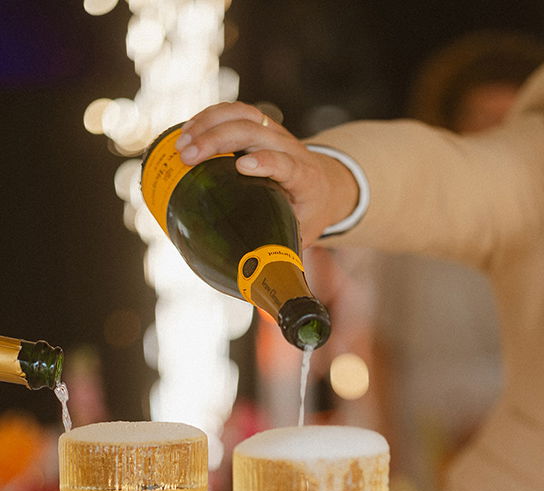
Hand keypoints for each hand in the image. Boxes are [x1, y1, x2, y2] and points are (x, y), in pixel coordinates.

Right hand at [176, 102, 358, 245]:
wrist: (326, 185)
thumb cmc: (309, 215)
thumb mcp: (301, 234)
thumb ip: (280, 251)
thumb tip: (255, 289)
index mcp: (303, 176)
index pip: (285, 161)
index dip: (266, 161)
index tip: (242, 167)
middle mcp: (289, 147)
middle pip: (253, 130)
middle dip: (217, 140)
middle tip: (187, 157)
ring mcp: (273, 133)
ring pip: (241, 114)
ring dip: (207, 124)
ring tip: (180, 145)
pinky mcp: (258, 126)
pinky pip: (232, 112)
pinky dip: (207, 118)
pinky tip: (184, 133)